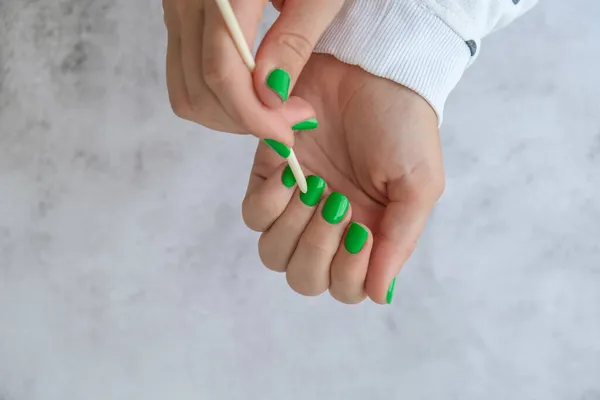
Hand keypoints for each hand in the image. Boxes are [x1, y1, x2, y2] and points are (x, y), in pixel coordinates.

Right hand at [163, 0, 343, 144]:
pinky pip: (183, 72)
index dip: (254, 116)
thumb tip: (269, 97)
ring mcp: (177, 6)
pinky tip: (252, 92)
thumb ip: (294, 40)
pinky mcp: (178, 14)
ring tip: (273, 109)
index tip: (287, 135)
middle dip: (244, 121)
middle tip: (290, 122)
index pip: (223, 72)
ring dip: (228, 114)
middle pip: (199, 88)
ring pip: (185, 87)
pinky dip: (215, 95)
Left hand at [242, 55, 444, 303]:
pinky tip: (291, 173)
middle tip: (336, 203)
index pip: (347, 287)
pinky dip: (269, 201)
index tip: (360, 230)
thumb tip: (379, 294)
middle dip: (318, 250)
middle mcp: (331, 227)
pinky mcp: (271, 177)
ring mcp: (298, 204)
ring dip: (293, 228)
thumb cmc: (403, 125)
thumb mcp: (418, 184)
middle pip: (304, 278)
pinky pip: (253, 214)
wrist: (370, 69)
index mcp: (370, 235)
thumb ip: (400, 241)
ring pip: (273, 254)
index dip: (348, 272)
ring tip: (316, 186)